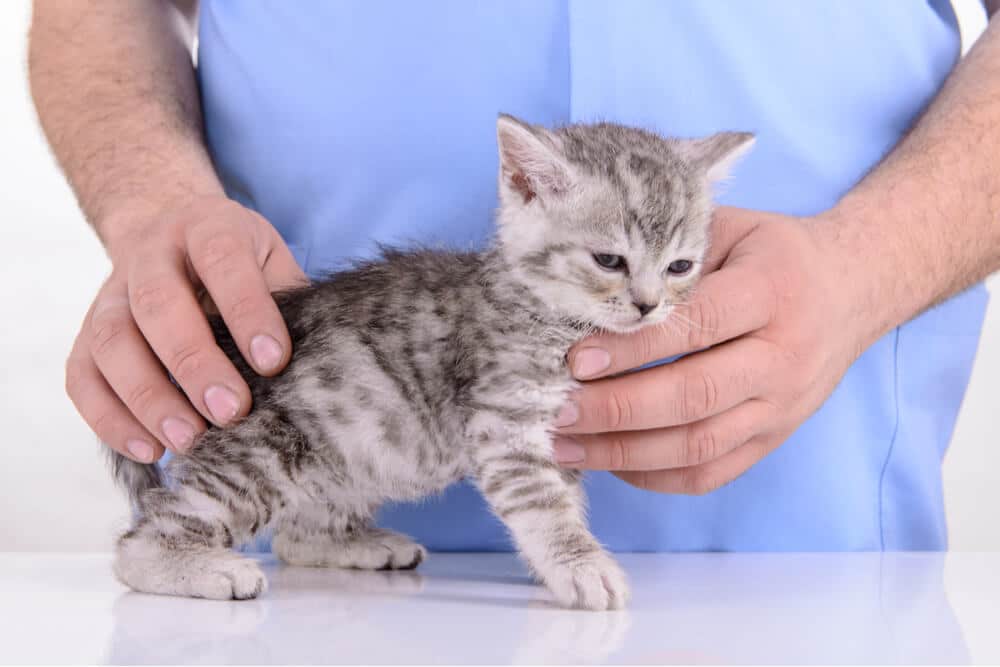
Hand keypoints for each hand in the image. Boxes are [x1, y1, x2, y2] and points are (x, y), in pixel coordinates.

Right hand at [66, 195, 306, 462]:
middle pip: (158, 304)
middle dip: (194, 363)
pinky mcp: (87, 333)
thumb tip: (314, 362)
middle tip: (231, 412)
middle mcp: (151, 253)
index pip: (222, 259)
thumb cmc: (240, 262)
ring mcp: (110, 293)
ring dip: (148, 397)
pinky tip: (149, 450)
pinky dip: (110, 417)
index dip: (246, 310)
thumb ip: (289, 299)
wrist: (170, 231)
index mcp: (207, 226)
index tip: (273, 362)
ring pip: (112, 342)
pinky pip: (83, 376)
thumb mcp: (272, 259)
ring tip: (189, 441)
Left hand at [553, 207, 866, 494]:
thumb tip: (595, 292)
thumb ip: (675, 256)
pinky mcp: (774, 438)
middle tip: (556, 411)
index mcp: (771, 292)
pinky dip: (657, 476)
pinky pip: (712, 473)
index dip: (632, 348)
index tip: (575, 359)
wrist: (853, 289)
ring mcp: (782, 406)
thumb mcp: (732, 229)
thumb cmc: (775, 254)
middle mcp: (782, 356)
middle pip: (693, 396)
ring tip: (565, 446)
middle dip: (616, 409)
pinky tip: (612, 462)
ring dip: (624, 452)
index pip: (695, 327)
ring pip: (699, 445)